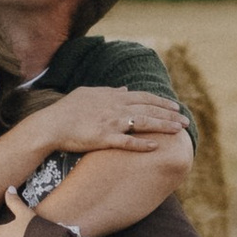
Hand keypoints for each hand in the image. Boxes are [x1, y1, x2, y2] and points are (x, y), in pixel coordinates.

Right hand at [43, 86, 186, 156]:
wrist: (51, 124)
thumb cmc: (68, 109)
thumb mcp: (89, 93)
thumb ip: (109, 91)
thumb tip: (125, 89)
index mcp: (112, 96)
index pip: (143, 97)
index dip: (161, 102)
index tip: (175, 106)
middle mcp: (115, 107)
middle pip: (148, 110)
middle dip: (169, 115)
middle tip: (185, 121)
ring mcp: (110, 123)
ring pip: (143, 123)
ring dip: (163, 127)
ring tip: (179, 131)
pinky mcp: (103, 138)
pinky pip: (127, 142)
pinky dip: (142, 144)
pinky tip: (156, 147)